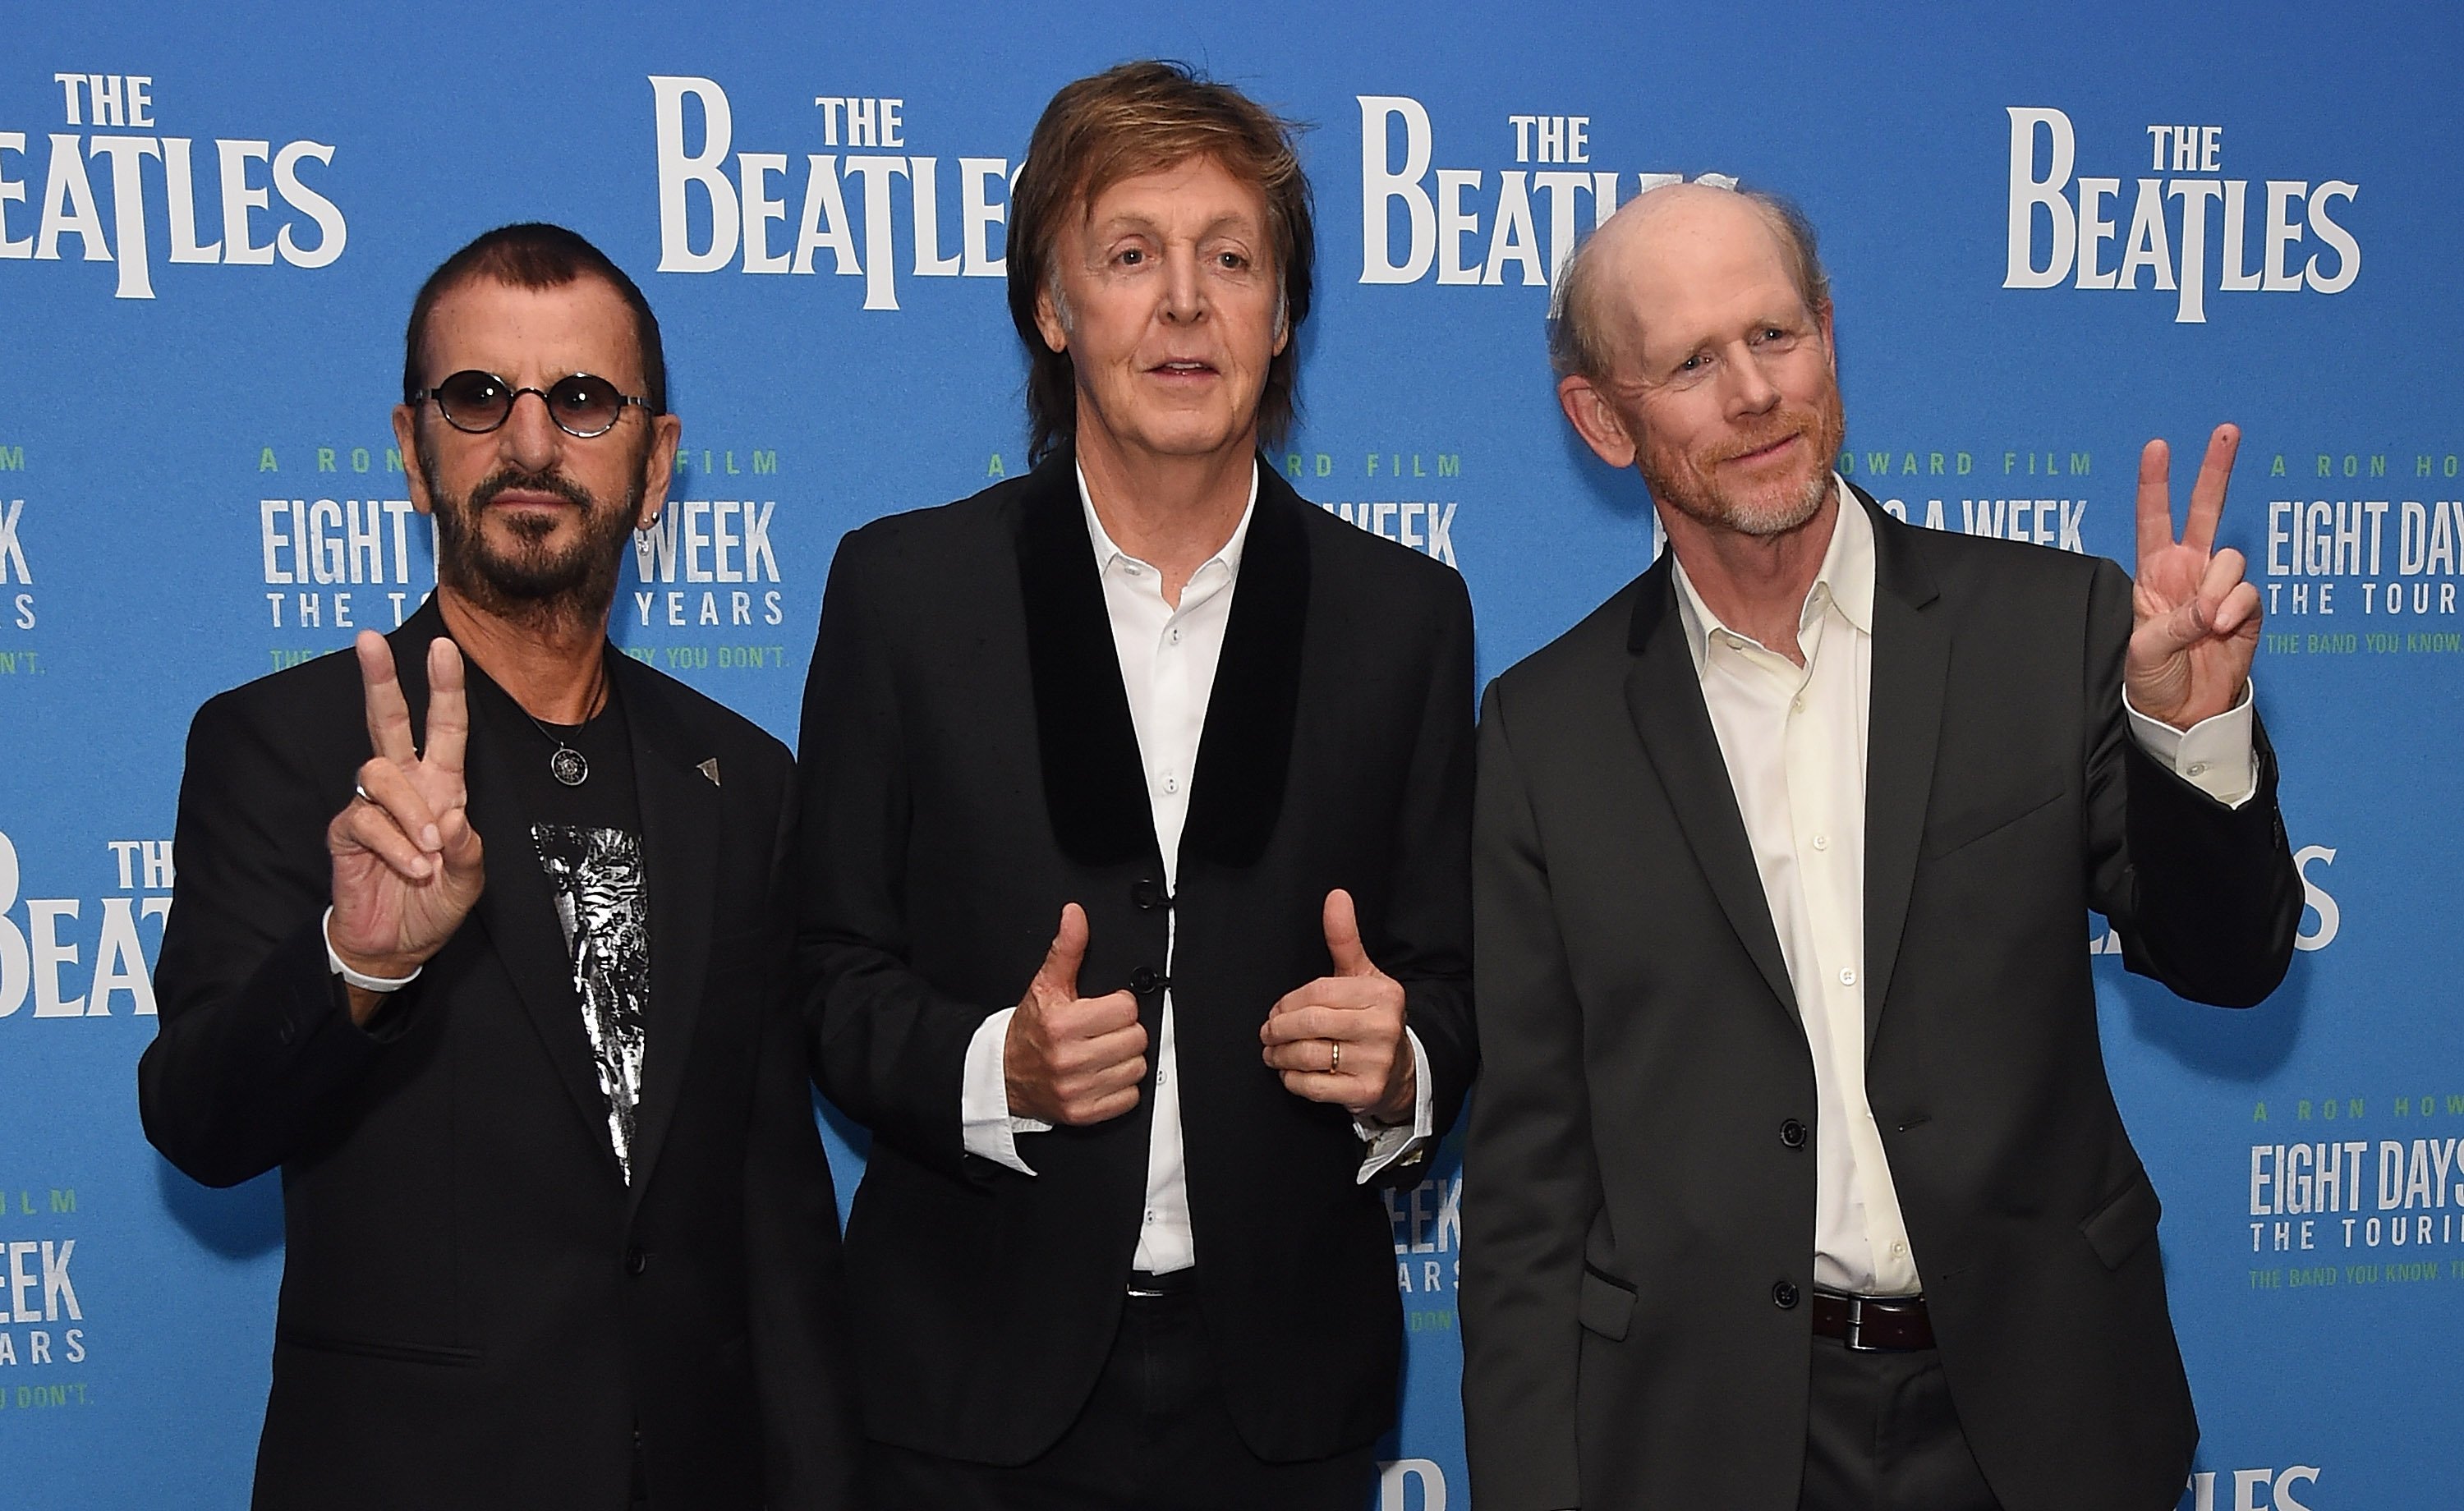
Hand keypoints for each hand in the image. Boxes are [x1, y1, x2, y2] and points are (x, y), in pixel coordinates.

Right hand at [325, 633, 484, 1023]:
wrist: (397, 944)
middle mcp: (406, 786)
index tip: (443, 646)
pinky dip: (394, 845)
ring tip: (429, 854)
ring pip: (379, 772)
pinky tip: (411, 867)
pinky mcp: (345, 831)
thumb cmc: (435, 903)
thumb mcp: (468, 880)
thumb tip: (450, 819)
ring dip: (410, 812)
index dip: (444, 688)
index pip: (445, 728)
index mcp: (442, 786)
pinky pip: (364, 820)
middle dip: (380, 679)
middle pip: (387, 721)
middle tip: (369, 639)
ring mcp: (372, 806)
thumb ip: (466, 850)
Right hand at [1004, 903, 1146, 1125]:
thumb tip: (1075, 914)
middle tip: (1103, 1031)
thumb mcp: (1045, 985)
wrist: (1004, 1075)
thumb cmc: (1030, 1029)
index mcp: (1061, 1024)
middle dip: (1123, 1031)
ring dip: (1125, 1059)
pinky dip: (1121, 1087)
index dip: (1117, 1005)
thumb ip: (1066, 948)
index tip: (1102, 1009)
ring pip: (1137, 1067)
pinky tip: (1102, 1075)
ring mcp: (1077, 1090)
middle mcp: (1069, 1059)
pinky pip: (1129, 1098)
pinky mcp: (1083, 1114)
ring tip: (1102, 1052)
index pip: (1125, 1008)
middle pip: (1136, 1038)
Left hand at [1261, 889, 1414, 1123]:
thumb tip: (1336, 897)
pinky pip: (1313, 1085)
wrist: (1401, 1070)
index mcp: (1382, 993)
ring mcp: (1376, 1061)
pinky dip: (1293, 1079)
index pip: (1319, 991)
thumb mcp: (1362, 975)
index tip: (1276, 1009)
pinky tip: (1290, 1071)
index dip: (1288, 1001)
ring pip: (1308, 1054)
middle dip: (1279, 1028)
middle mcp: (1383, 1026)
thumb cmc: (1372, 1017)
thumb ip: (1344, 939)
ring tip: (1273, 1052)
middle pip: (1310, 1022)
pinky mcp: (1365, 1091)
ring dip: (1280, 1054)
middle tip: (1267, 1032)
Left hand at [2128, 424, 2258, 728]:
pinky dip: (2235, 609)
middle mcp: (2189, 571)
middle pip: (2205, 511)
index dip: (2155, 484)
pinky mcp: (2247, 609)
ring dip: (2218, 588)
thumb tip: (2210, 606)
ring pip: (2232, 558)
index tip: (2157, 447)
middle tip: (2227, 430)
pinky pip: (2249, 592)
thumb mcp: (2147, 651)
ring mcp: (2220, 587)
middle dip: (2216, 470)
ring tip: (2204, 623)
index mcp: (2154, 574)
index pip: (2153, 520)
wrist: (2184, 713)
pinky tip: (2222, 628)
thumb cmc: (2154, 679)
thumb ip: (2177, 623)